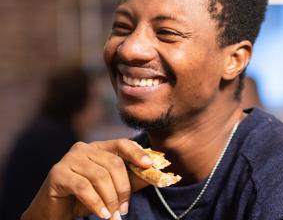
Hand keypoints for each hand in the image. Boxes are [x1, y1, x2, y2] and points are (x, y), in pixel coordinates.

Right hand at [21, 139, 152, 219]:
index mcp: (98, 147)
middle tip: (124, 209)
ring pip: (100, 176)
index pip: (122, 144)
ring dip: (110, 199)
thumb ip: (132, 180)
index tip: (149, 166)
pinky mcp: (58, 173)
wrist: (54, 212)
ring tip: (113, 215)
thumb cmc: (85, 198)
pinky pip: (83, 187)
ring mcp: (69, 159)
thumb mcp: (112, 189)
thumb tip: (155, 175)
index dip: (137, 153)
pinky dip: (96, 203)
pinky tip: (102, 214)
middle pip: (113, 163)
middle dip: (123, 188)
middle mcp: (83, 148)